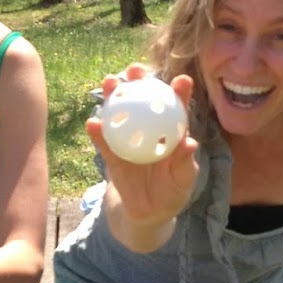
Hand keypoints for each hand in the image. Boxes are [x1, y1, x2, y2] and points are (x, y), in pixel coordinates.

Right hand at [88, 65, 198, 230]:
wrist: (147, 212)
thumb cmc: (171, 193)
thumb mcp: (182, 181)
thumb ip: (185, 163)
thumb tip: (189, 143)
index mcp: (170, 132)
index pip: (177, 108)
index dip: (179, 92)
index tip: (182, 80)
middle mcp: (148, 128)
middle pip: (143, 100)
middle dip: (139, 80)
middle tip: (135, 70)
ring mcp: (128, 138)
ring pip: (120, 112)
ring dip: (114, 95)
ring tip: (109, 82)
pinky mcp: (112, 153)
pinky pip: (104, 140)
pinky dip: (98, 131)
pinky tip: (93, 122)